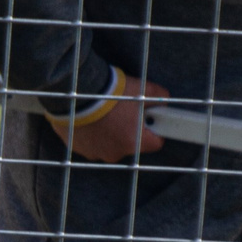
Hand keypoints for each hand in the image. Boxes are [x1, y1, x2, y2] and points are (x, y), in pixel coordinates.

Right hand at [44, 77, 165, 160]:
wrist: (78, 91)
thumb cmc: (111, 92)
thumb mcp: (142, 88)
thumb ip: (159, 96)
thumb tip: (163, 102)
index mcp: (133, 142)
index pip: (155, 143)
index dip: (155, 130)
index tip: (150, 120)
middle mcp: (115, 152)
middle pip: (130, 143)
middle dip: (129, 129)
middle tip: (123, 111)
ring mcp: (94, 152)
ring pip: (109, 143)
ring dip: (109, 132)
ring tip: (102, 113)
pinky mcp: (77, 148)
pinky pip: (90, 142)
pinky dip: (91, 133)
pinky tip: (89, 117)